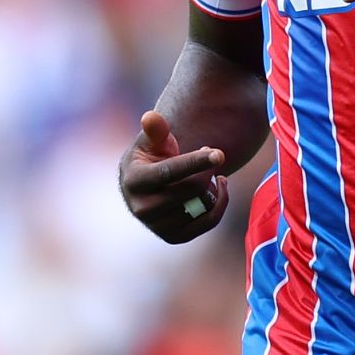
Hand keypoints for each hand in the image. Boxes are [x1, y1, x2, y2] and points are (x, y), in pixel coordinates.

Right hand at [119, 110, 229, 242]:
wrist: (148, 186)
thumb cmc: (153, 156)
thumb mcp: (152, 140)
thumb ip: (156, 129)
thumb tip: (150, 117)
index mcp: (134, 180)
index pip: (169, 172)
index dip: (195, 162)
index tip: (220, 153)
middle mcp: (142, 208)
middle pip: (190, 189)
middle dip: (207, 170)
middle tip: (213, 155)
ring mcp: (156, 226)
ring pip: (201, 205)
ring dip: (213, 186)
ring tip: (210, 173)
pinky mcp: (173, 237)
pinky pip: (207, 222)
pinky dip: (219, 203)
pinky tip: (218, 187)